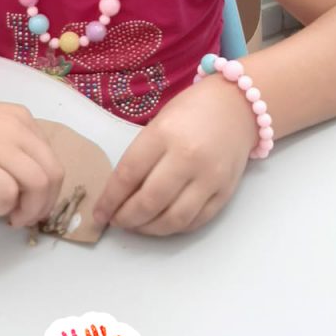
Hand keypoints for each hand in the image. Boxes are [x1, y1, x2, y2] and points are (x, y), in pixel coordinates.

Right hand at [0, 96, 64, 227]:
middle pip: (53, 174)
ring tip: (2, 212)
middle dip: (43, 204)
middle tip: (22, 217)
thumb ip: (8, 151)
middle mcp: (15, 128)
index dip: (47, 189)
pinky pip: (7, 195)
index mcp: (19, 118)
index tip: (30, 204)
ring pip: (38, 184)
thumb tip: (22, 191)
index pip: (51, 159)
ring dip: (25, 209)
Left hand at [92, 79, 255, 235]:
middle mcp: (187, 157)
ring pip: (173, 219)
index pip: (128, 175)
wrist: (237, 105)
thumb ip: (141, 157)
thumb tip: (119, 195)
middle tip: (117, 221)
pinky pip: (196, 221)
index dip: (109, 200)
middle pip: (149, 202)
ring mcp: (209, 177)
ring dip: (149, 229)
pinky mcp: (225, 192)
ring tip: (137, 225)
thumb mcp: (158, 124)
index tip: (99, 213)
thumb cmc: (191, 111)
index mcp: (163, 134)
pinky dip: (174, 228)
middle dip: (126, 219)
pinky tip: (162, 222)